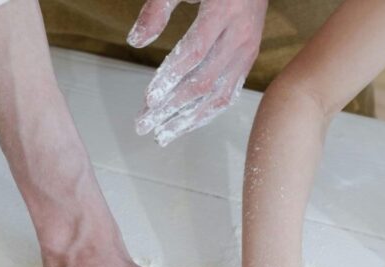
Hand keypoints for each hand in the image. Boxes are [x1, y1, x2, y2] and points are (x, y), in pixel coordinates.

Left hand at [128, 0, 266, 145]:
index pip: (194, 54)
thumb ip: (158, 9)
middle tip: (143, 124)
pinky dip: (207, 112)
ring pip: (218, 95)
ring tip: (161, 135)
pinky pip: (230, 93)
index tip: (148, 99)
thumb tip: (135, 41)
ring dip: (188, 118)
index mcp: (223, 13)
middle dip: (171, 108)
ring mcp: (248, 51)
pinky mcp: (249, 59)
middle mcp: (240, 37)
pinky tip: (186, 123)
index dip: (170, 78)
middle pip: (203, 82)